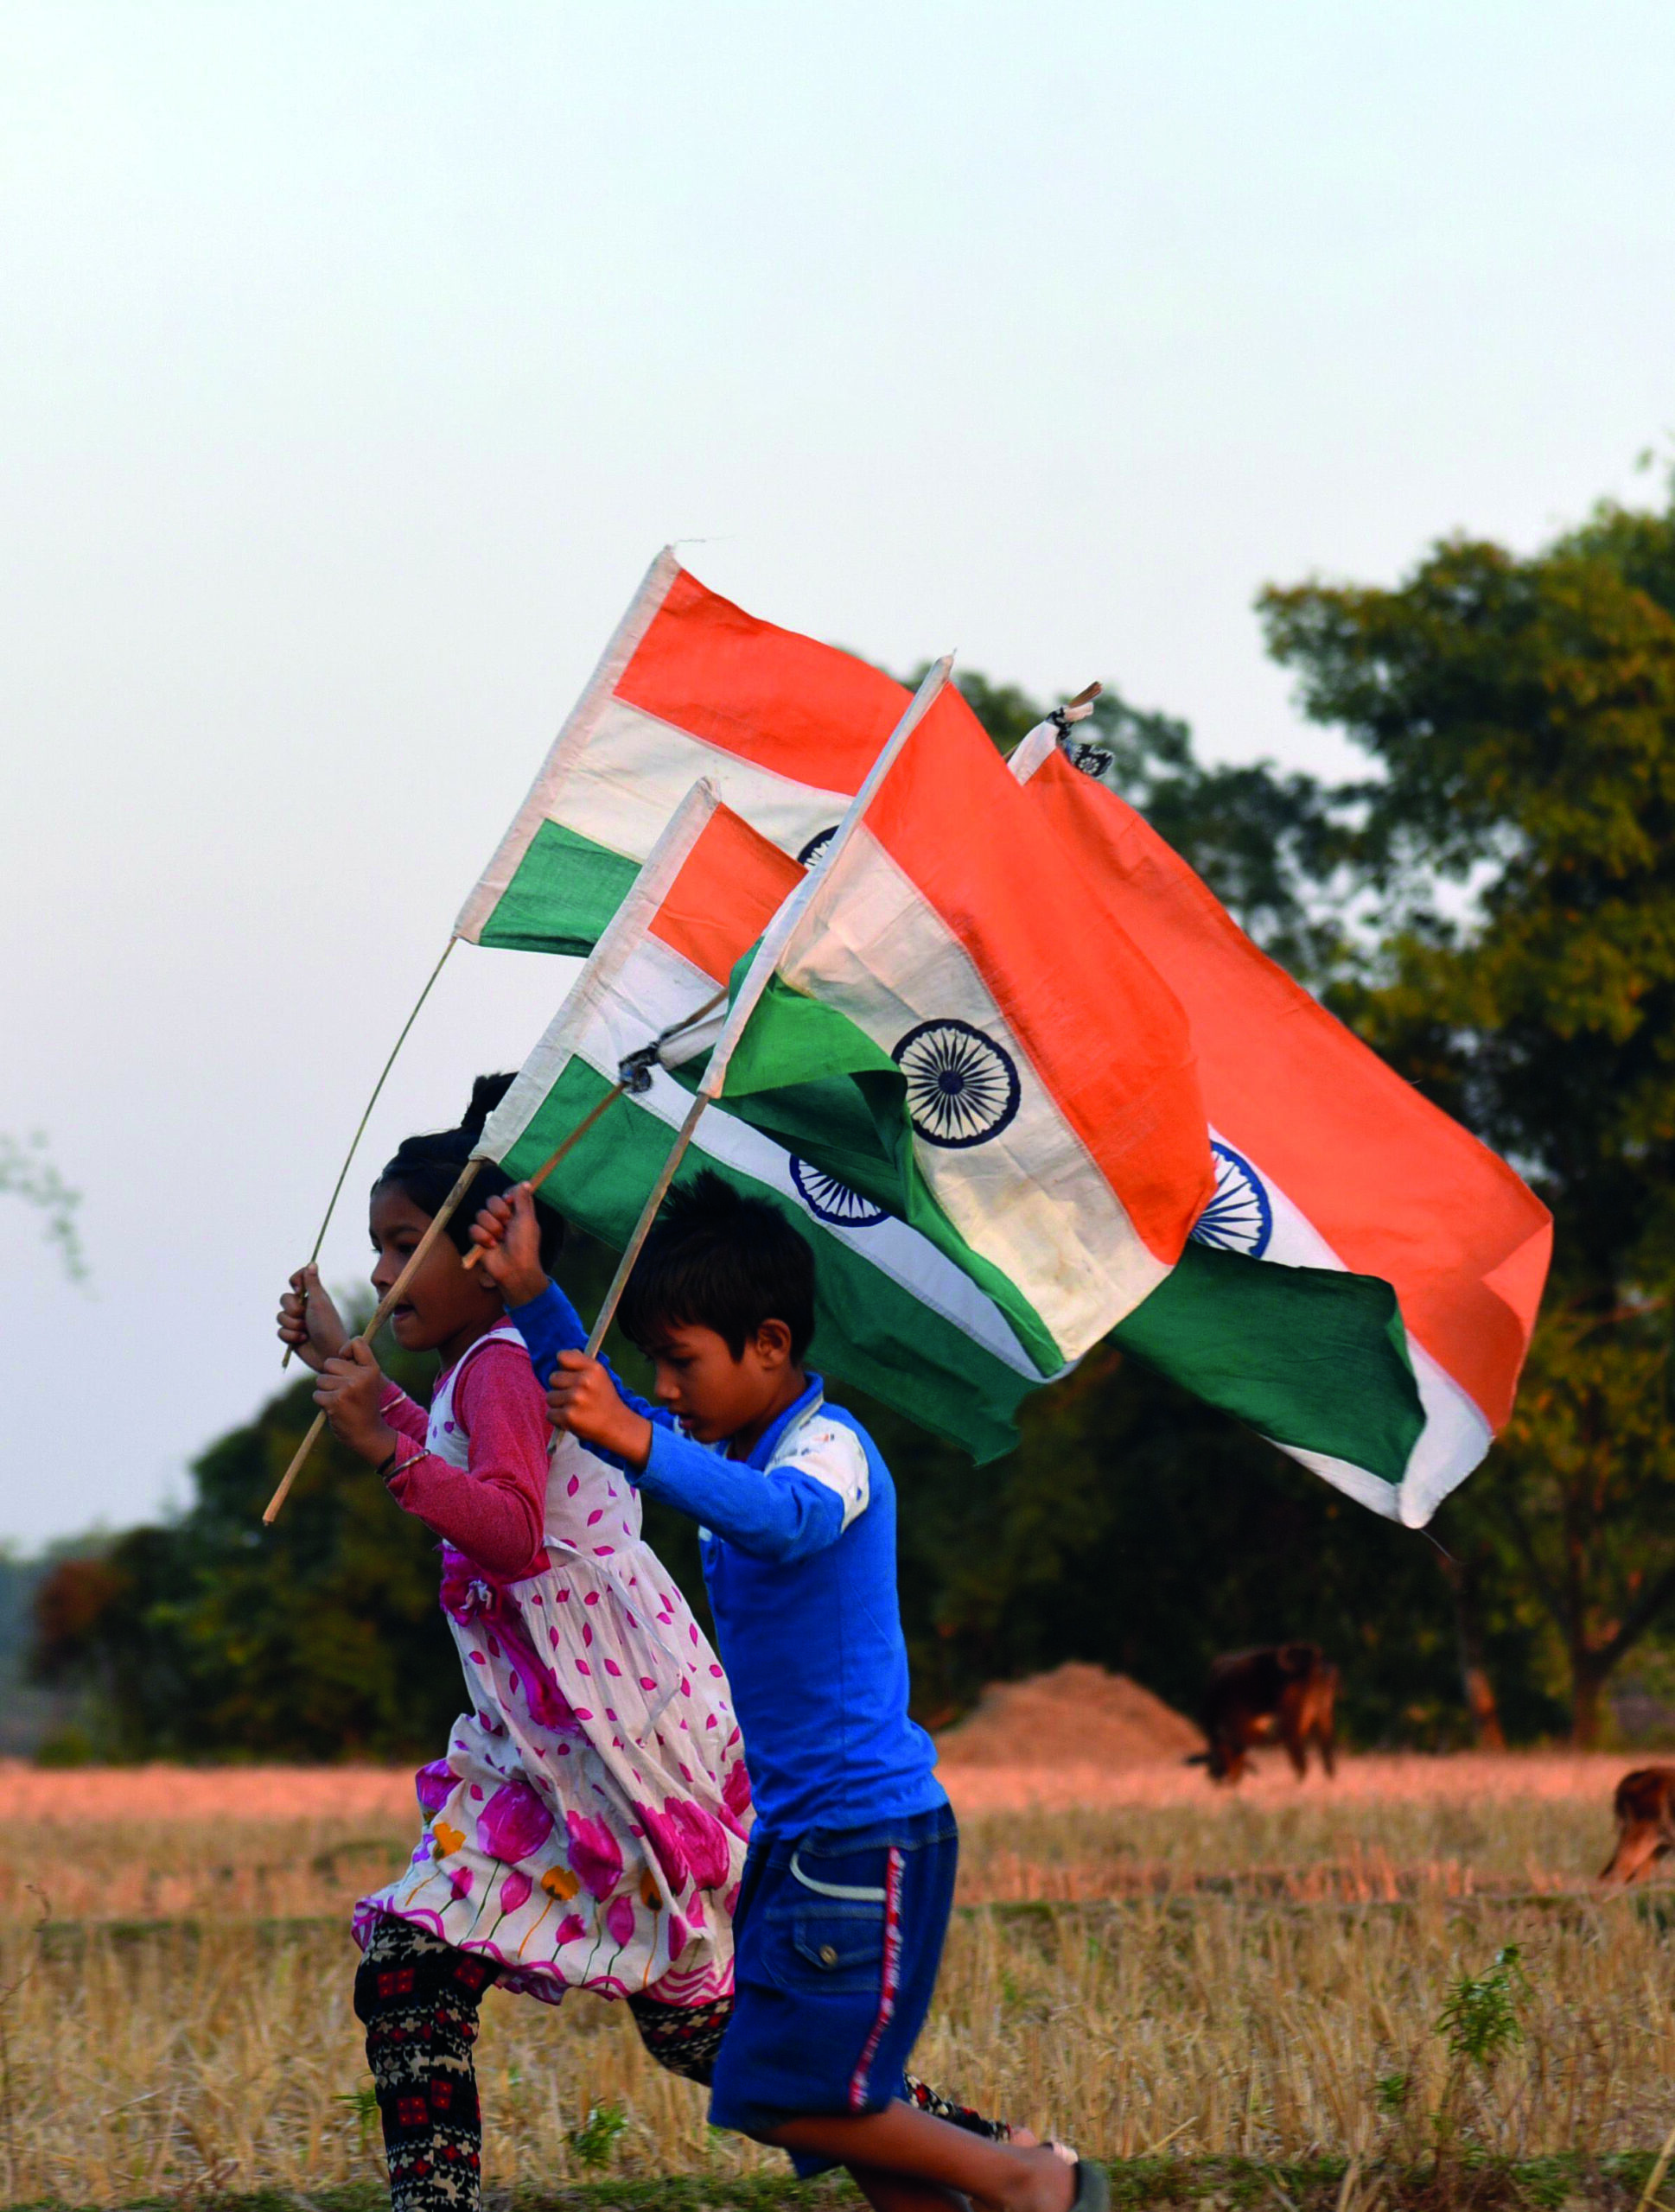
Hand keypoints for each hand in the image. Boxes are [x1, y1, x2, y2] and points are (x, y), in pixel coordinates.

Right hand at [278, 1266, 348, 1371]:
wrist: (329, 1354)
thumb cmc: (328, 1326)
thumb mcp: (320, 1302)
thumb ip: (313, 1284)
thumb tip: (312, 1262)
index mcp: (313, 1296)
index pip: (296, 1279)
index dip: (294, 1282)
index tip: (299, 1289)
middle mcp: (304, 1307)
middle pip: (284, 1298)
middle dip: (292, 1309)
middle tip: (304, 1316)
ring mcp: (297, 1322)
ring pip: (280, 1317)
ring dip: (293, 1325)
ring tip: (306, 1331)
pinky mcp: (291, 1336)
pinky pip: (280, 1332)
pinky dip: (291, 1337)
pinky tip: (303, 1340)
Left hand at [314, 1339, 396, 1465]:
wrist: (369, 1435)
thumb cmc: (364, 1406)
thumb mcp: (368, 1383)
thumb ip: (356, 1366)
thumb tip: (340, 1352)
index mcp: (372, 1369)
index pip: (357, 1342)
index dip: (346, 1350)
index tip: (347, 1361)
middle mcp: (361, 1376)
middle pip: (330, 1362)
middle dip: (330, 1376)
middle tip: (343, 1390)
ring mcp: (348, 1388)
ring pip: (321, 1379)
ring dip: (325, 1391)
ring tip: (341, 1401)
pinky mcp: (335, 1401)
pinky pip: (317, 1394)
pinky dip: (322, 1402)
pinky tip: (335, 1410)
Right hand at [469, 1185, 548, 1307]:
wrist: (514, 1268)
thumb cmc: (525, 1245)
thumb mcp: (527, 1219)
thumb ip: (524, 1200)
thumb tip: (526, 1182)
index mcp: (515, 1212)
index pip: (506, 1194)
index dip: (507, 1196)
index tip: (510, 1202)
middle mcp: (502, 1218)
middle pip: (491, 1200)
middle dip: (499, 1212)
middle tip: (507, 1225)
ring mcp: (489, 1228)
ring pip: (481, 1214)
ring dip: (492, 1227)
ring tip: (500, 1239)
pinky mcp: (478, 1238)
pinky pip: (473, 1228)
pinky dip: (482, 1237)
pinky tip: (491, 1246)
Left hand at [546, 1350, 651, 1467]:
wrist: (616, 1426)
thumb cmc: (605, 1399)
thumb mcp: (600, 1376)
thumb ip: (582, 1364)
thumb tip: (565, 1354)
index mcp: (593, 1368)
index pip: (562, 1356)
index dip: (563, 1367)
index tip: (569, 1375)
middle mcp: (584, 1381)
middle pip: (553, 1378)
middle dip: (560, 1387)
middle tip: (574, 1396)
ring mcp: (576, 1399)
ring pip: (549, 1397)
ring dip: (558, 1404)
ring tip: (574, 1408)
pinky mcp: (568, 1416)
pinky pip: (550, 1414)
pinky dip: (558, 1419)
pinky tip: (572, 1419)